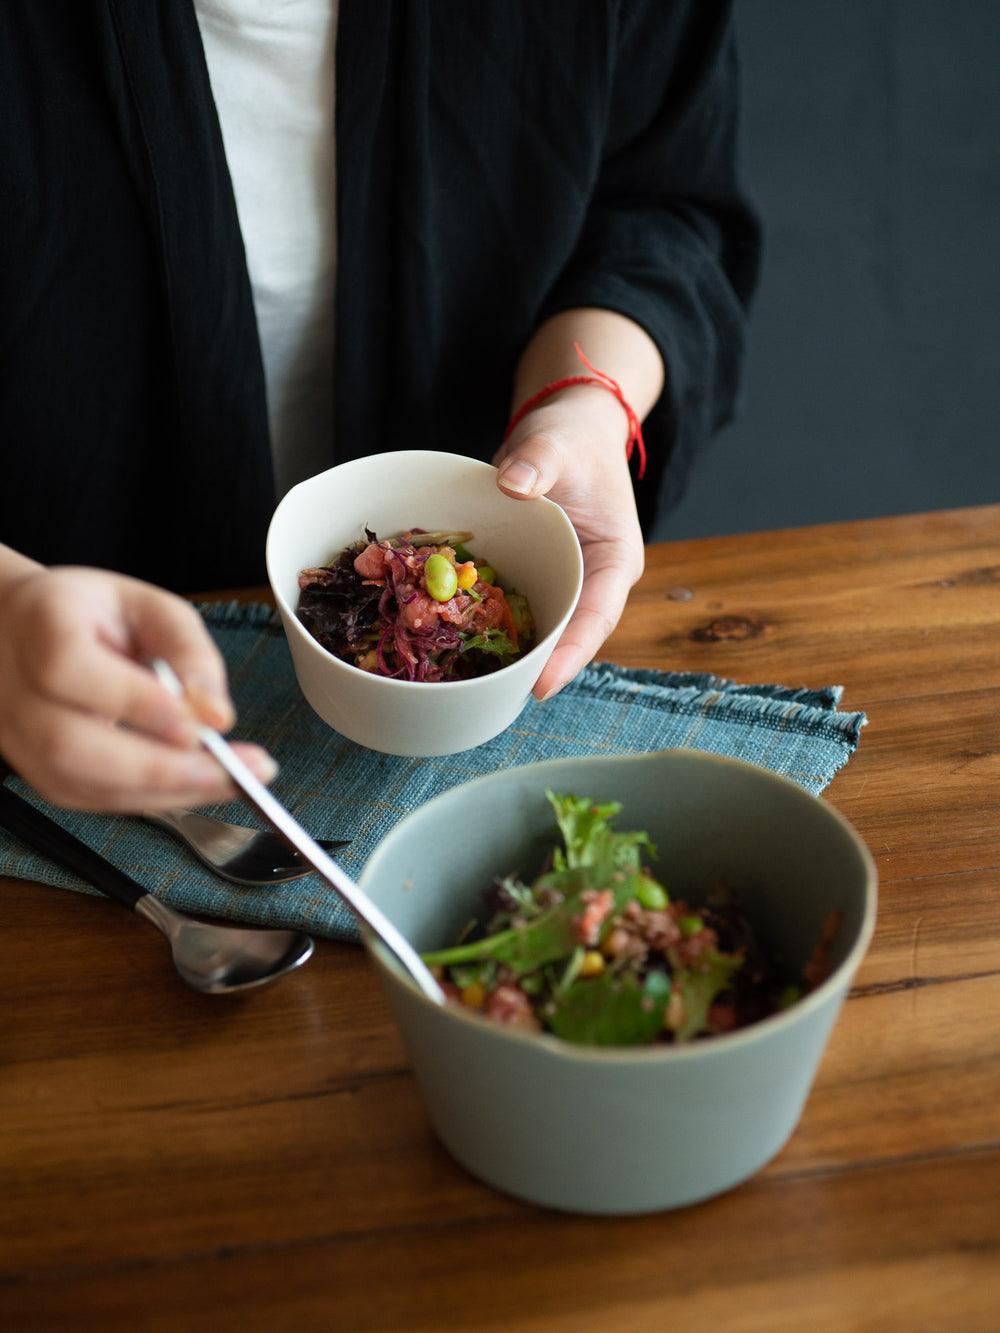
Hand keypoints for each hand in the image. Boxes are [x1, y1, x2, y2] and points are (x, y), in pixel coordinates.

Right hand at [0, 564, 276, 811]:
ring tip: (230, 780)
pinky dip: (153, 798)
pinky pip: (93, 799)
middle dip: (160, 768)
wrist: (22, 634)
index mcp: (43, 625)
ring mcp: (19, 737)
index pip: (70, 669)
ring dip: (164, 791)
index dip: (135, 703)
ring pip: (81, 782)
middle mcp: (16, 687)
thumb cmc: (92, 616)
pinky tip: (198, 785)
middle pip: (70, 743)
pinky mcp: (39, 773)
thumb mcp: (150, 608)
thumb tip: (216, 714)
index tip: (198, 727)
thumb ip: (188, 651)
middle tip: (232, 771)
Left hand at [493, 385, 644, 699]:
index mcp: (615, 561)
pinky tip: (449, 644)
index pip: (597, 617)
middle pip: (567, 636)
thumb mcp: (559, 444)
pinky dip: (483, 624)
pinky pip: (509, 609)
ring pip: (538, 629)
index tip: (542, 686)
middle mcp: (591, 582)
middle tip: (497, 699)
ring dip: (508, 654)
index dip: (571, 654)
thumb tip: (513, 484)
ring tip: (471, 686)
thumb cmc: (572, 438)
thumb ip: (539, 464)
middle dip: (535, 669)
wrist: (563, 430)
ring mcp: (561, 583)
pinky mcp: (532, 578)